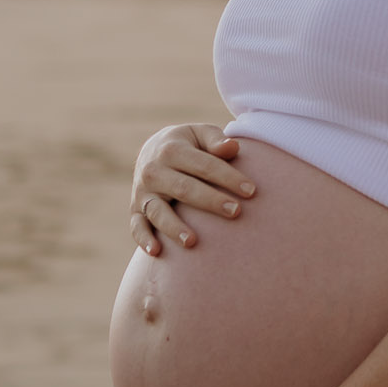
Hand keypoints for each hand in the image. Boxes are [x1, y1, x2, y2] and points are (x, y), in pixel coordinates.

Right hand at [130, 123, 256, 255]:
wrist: (152, 152)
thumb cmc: (188, 146)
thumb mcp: (200, 135)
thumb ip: (216, 141)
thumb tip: (232, 147)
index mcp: (171, 150)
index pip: (204, 165)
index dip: (228, 177)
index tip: (251, 191)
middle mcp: (153, 171)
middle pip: (184, 188)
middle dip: (210, 201)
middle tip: (236, 212)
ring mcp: (143, 193)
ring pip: (158, 211)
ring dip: (174, 227)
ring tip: (192, 242)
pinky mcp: (136, 210)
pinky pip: (137, 226)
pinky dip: (143, 239)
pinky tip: (156, 252)